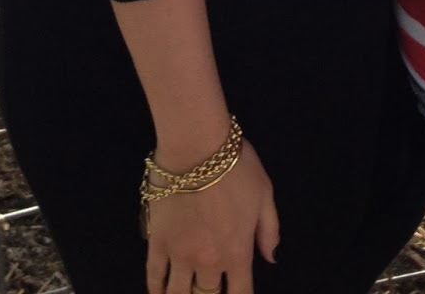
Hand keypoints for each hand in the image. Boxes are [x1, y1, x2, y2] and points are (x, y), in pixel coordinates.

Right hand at [145, 139, 278, 293]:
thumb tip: (270, 258)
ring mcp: (179, 254)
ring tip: (185, 292)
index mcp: (237, 252)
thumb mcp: (265, 194)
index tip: (235, 293)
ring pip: (178, 293)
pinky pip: (154, 275)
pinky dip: (156, 289)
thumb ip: (269, 230)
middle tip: (209, 286)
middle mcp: (208, 261)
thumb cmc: (236, 166)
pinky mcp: (157, 241)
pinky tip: (159, 292)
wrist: (196, 146)